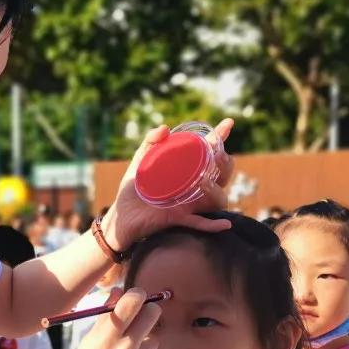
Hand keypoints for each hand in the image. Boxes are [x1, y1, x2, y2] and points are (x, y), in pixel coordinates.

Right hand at [64, 288, 160, 348]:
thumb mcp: (90, 338)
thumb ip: (107, 314)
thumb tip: (120, 290)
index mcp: (107, 338)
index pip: (132, 303)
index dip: (136, 294)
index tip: (136, 295)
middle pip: (154, 314)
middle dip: (148, 311)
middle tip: (141, 316)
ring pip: (154, 339)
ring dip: (145, 340)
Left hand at [103, 118, 235, 251]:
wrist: (121, 215)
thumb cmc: (133, 189)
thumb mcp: (140, 162)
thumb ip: (150, 142)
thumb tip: (164, 128)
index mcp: (188, 171)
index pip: (210, 152)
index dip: (221, 137)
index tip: (227, 123)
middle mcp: (194, 187)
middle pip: (222, 175)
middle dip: (225, 164)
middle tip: (216, 156)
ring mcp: (189, 204)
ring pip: (217, 199)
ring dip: (216, 190)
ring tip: (204, 183)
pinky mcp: (179, 218)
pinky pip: (200, 223)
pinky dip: (213, 224)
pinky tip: (225, 225)